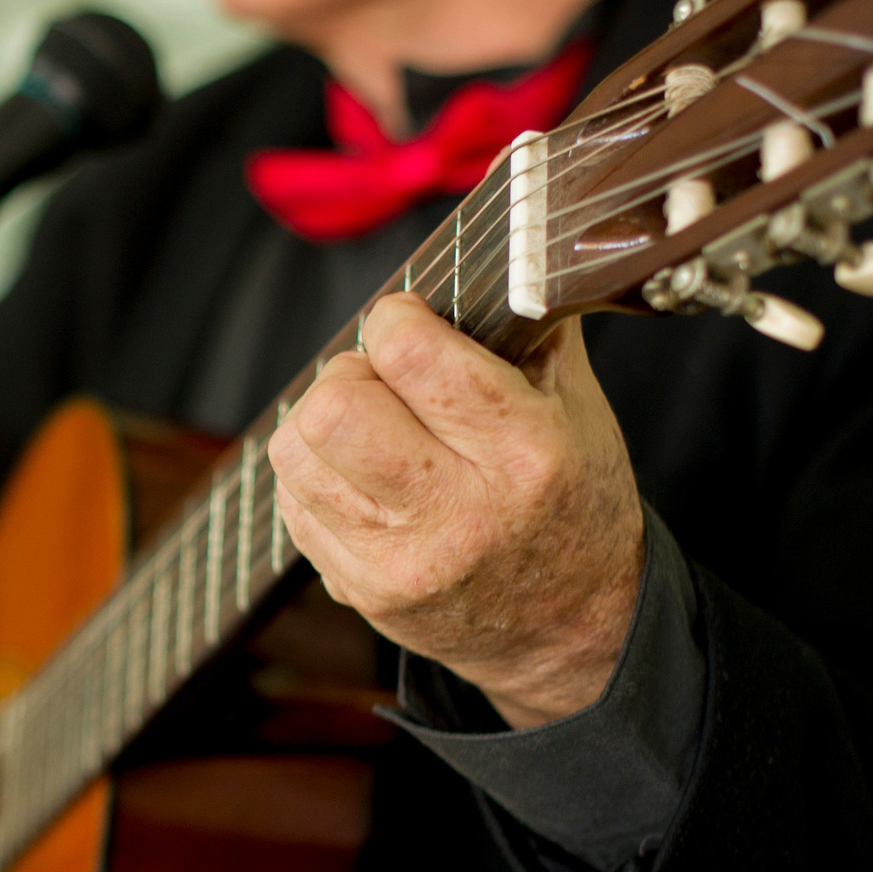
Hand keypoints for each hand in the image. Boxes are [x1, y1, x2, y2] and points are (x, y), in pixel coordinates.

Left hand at [268, 293, 645, 728]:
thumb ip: (528, 326)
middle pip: (335, 408)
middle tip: (382, 381)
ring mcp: (400, 561)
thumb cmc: (573, 503)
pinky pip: (293, 503)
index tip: (409, 321)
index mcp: (523, 454)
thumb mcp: (579, 408)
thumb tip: (499, 241)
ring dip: (322, 422)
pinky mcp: (361, 591)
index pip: (411, 354)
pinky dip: (315, 475)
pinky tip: (362, 477)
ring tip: (370, 428)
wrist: (571, 631)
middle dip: (348, 373)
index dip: (395, 319)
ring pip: (297, 452)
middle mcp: (457, 513)